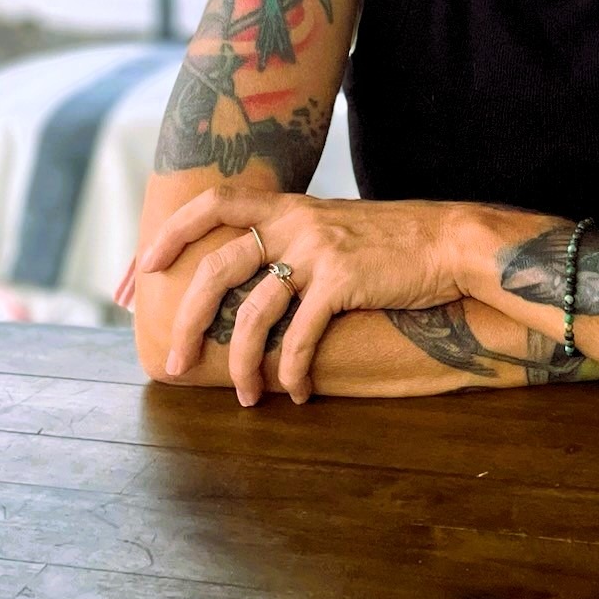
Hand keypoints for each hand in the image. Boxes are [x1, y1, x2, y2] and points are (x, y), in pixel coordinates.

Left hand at [134, 188, 465, 406]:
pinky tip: (293, 391)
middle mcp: (296, 222)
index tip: (147, 266)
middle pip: (217, 269)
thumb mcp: (338, 225)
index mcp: (291, 206)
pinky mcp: (342, 282)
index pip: (216, 201)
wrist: (451, 241)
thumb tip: (264, 274)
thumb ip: (300, 239)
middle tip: (177, 362)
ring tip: (245, 396)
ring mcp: (318, 251)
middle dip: (189, 322)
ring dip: (241, 363)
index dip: (175, 231)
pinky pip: (299, 336)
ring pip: (254, 313)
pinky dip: (289, 371)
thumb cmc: (397, 242)